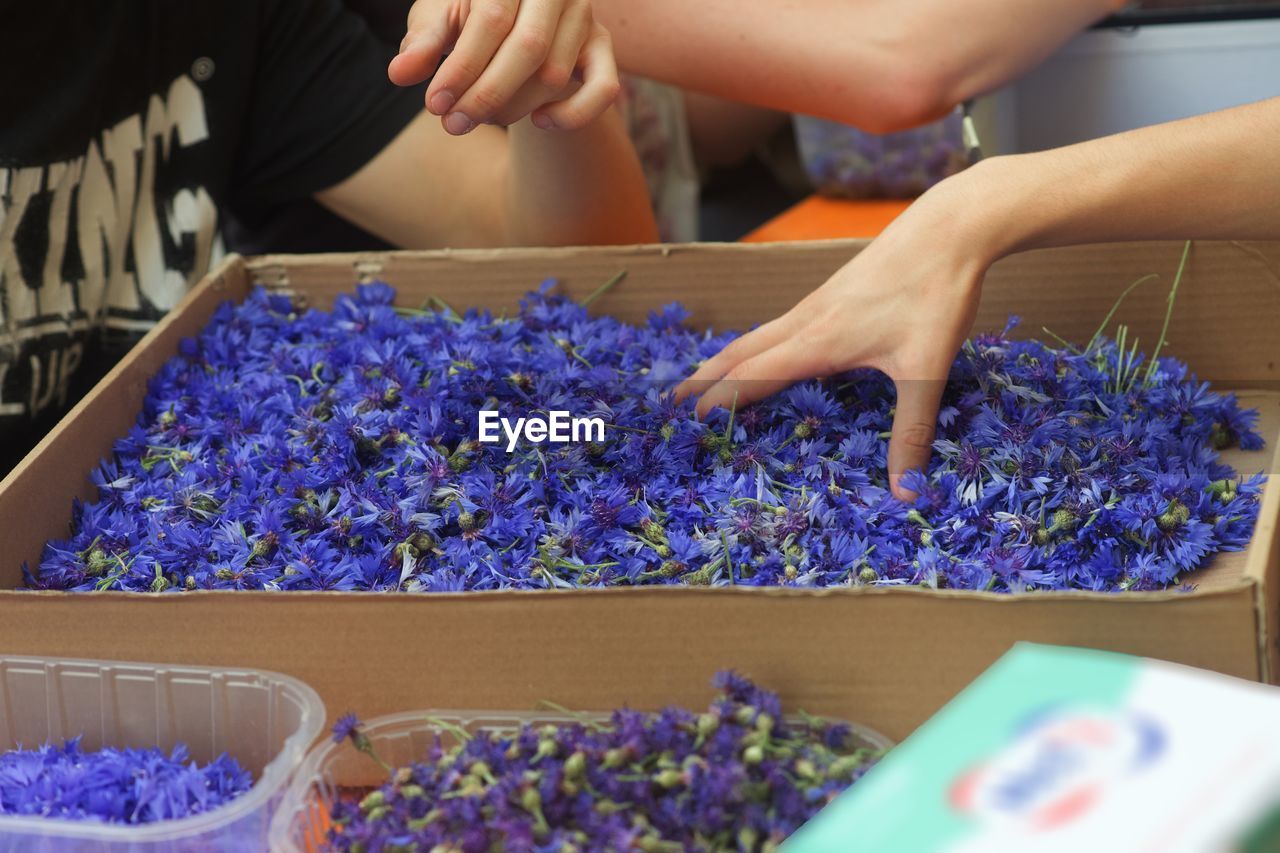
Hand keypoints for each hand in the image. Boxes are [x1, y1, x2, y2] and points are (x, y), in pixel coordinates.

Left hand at [389, 0, 620, 134]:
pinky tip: (540, 122)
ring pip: (555, 75)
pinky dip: (572, 115)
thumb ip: (423, 42)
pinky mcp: (603, 47)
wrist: (516, 19)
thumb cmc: (471, 18)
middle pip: (527, 48)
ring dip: (514, 108)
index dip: (461, 67)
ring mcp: (583, 16)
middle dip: (486, 95)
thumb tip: (399, 73)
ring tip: (482, 118)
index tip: (434, 104)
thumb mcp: (442, 21)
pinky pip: (602, 89)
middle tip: (453, 125)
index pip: (490, 19)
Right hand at [675, 177, 992, 500]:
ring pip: (758, 335)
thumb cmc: (936, 295)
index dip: (720, 400)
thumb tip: (907, 493)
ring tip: (706, 377)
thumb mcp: (927, 371)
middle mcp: (806, 320)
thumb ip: (912, 432)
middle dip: (706, 377)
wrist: (950, 227)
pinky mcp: (831, 291)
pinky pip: (779, 324)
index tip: (692, 423)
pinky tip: (769, 349)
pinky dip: (756, 343)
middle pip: (741, 351)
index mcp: (818, 342)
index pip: (753, 376)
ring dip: (727, 358)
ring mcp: (816, 302)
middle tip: (675, 400)